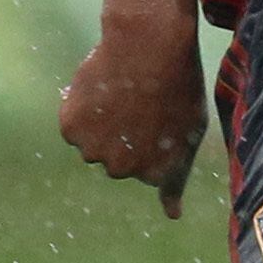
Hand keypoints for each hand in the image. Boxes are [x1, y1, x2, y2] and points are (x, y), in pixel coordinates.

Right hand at [58, 14, 208, 214]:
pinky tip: (102, 88)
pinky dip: (82, 110)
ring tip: (122, 94)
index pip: (147, 172)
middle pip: (116, 161)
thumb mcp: (191, 134)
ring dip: (101, 125)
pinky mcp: (71, 129)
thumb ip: (175, 179)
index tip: (161, 116)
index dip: (154, 139)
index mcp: (155, 175)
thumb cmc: (178, 86)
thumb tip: (173, 216)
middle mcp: (122, 171)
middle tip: (139, 102)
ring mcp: (94, 151)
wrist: (150, 46)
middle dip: (125, 137)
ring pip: (92, 145)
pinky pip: (73, 127)